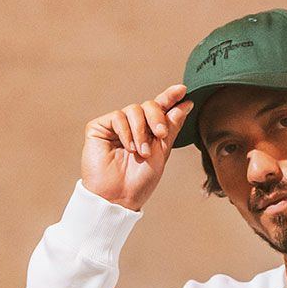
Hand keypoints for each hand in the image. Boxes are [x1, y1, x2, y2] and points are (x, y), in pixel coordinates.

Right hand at [82, 83, 193, 212]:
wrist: (118, 198)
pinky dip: (126, 132)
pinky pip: (118, 117)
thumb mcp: (161, 154)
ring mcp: (116, 126)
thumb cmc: (139, 182)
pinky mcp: (100, 127)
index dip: (170, 97)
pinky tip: (127, 148)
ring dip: (140, 131)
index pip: (160, 109)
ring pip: (134, 109)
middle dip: (157, 117)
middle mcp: (133, 126)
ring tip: (140, 152)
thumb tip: (186, 104)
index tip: (183, 90)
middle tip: (160, 134)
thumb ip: (171, 128)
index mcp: (149, 132)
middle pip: (149, 105)